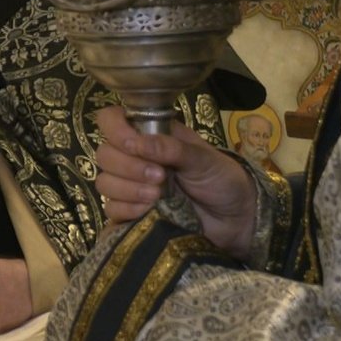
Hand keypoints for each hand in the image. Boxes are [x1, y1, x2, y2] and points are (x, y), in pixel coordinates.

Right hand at [94, 107, 255, 258]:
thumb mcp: (204, 158)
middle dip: (128, 166)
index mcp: (151, 135)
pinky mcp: (133, 214)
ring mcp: (132, 187)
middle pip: (104, 153)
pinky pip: (111, 210)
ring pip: (104, 182)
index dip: (115, 130)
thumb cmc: (223, 180)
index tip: (133, 145)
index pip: (112, 120)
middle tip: (159, 177)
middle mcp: (136, 158)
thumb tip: (137, 143)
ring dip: (127, 189)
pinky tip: (148, 211)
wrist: (236, 219)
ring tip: (157, 196)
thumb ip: (172, 148)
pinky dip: (126, 210)